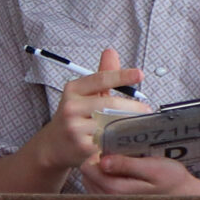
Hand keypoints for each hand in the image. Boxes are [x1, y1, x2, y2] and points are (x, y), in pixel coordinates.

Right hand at [29, 46, 146, 175]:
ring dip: (130, 124)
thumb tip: (111, 52)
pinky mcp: (82, 148)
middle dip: (133, 107)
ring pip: (112, 124)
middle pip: (110, 104)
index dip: (122, 76)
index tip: (139, 74)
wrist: (53, 146)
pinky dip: (122, 141)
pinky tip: (128, 140)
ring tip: (139, 125)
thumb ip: (102, 75)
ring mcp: (75, 128)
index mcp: (73, 90)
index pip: (100, 79)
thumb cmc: (74, 116)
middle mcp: (71, 107)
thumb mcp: (84, 94)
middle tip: (146, 111)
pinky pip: (110, 142)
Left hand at [81, 152, 199, 196]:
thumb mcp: (154, 167)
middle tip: (122, 157)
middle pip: (86, 174)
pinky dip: (104, 179)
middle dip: (99, 162)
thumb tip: (102, 160)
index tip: (115, 150)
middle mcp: (108, 199)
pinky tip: (121, 176)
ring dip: (101, 171)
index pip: (88, 167)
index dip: (98, 154)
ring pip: (89, 181)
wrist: (184, 196)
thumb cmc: (172, 180)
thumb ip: (126, 164)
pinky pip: (96, 188)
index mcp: (116, 189)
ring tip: (124, 167)